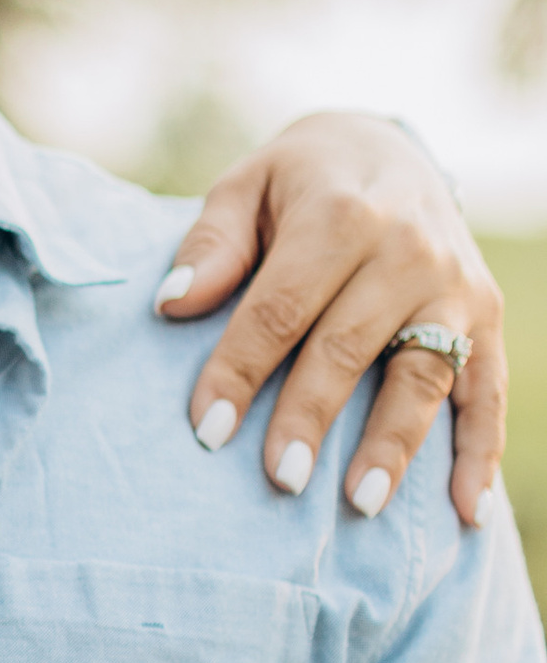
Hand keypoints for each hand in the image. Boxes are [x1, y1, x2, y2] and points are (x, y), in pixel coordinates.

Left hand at [160, 112, 502, 527]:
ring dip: (393, 445)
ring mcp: (456, 286)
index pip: (281, 307)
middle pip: (349, 347)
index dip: (241, 370)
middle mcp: (409, 248)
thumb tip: (173, 302)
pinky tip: (465, 512)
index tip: (206, 428)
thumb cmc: (299, 183)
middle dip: (311, 416)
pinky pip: (489, 391)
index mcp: (341, 213)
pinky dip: (481, 453)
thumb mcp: (246, 186)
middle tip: (280, 478)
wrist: (387, 150)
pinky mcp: (487, 315)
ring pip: (422, 376)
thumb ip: (214, 243)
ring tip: (359, 505)